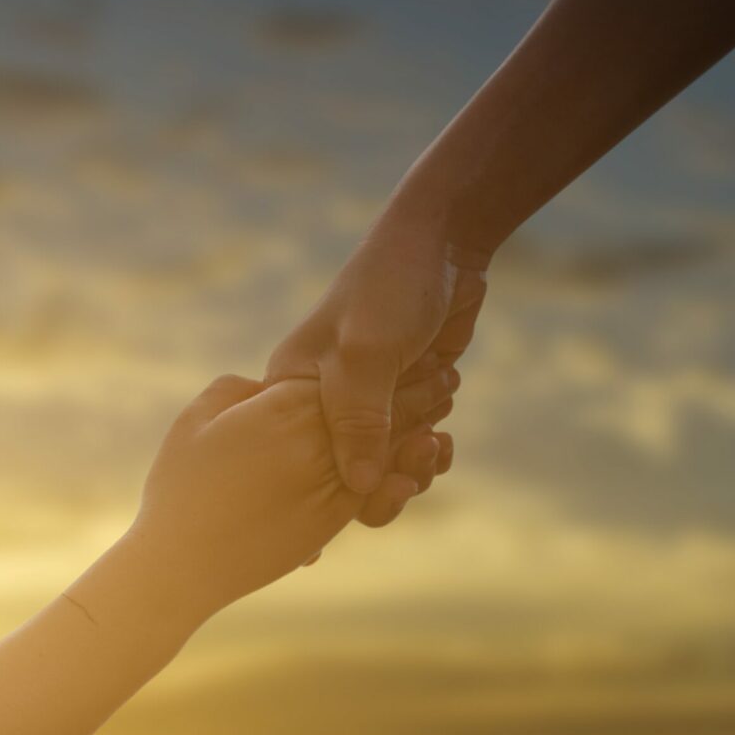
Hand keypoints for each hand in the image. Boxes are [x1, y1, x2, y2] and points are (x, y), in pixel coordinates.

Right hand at [116, 374, 445, 618]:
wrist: (179, 570)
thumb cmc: (178, 490)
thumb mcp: (198, 420)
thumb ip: (236, 392)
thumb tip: (267, 387)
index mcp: (282, 408)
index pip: (342, 379)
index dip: (382, 365)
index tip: (416, 346)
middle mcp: (312, 443)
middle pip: (377, 413)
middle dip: (416, 393)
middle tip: (447, 374)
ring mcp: (326, 485)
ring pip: (387, 455)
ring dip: (417, 436)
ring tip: (438, 425)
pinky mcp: (331, 521)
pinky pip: (380, 493)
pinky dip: (404, 476)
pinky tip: (417, 466)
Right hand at [266, 214, 487, 509]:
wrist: (442, 245)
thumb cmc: (388, 289)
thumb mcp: (366, 354)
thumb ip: (359, 421)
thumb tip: (361, 487)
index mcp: (291, 391)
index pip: (301, 464)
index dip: (339, 490)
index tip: (383, 488)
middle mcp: (322, 403)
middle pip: (345, 474)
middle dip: (386, 478)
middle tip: (416, 461)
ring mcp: (366, 404)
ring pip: (383, 465)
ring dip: (413, 464)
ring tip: (434, 440)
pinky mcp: (403, 399)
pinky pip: (409, 447)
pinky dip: (429, 453)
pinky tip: (443, 442)